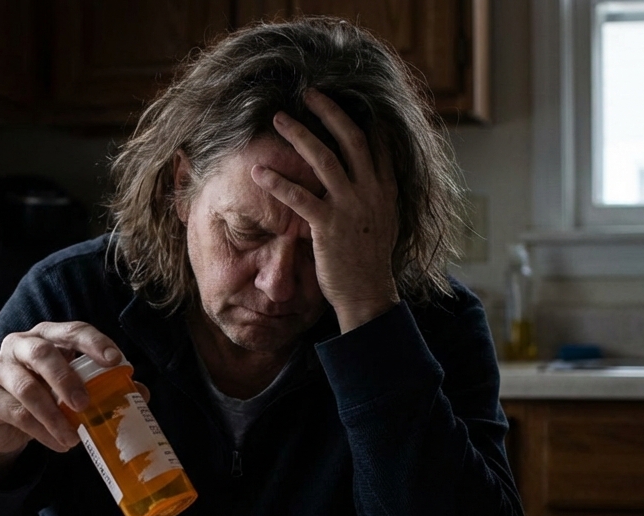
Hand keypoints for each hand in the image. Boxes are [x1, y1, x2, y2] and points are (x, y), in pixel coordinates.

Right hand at [0, 322, 143, 481]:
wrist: (1, 422)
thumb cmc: (43, 395)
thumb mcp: (70, 388)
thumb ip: (101, 387)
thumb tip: (141, 394)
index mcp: (47, 336)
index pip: (72, 331)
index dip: (94, 343)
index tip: (115, 361)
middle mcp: (20, 345)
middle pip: (42, 354)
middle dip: (67, 379)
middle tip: (85, 405)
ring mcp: (0, 369)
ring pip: (26, 388)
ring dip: (53, 415)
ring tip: (74, 438)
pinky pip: (16, 413)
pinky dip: (41, 431)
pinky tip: (59, 445)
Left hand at [251, 88, 399, 331]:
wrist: (368, 294)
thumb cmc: (369, 259)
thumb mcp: (383, 219)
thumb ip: (374, 192)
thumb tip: (365, 173)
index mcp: (385, 188)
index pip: (377, 142)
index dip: (361, 115)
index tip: (345, 95)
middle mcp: (370, 192)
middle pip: (351, 138)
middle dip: (329, 112)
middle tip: (308, 93)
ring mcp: (350, 208)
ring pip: (324, 159)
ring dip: (299, 135)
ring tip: (277, 118)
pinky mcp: (328, 227)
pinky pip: (300, 197)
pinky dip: (277, 182)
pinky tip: (258, 171)